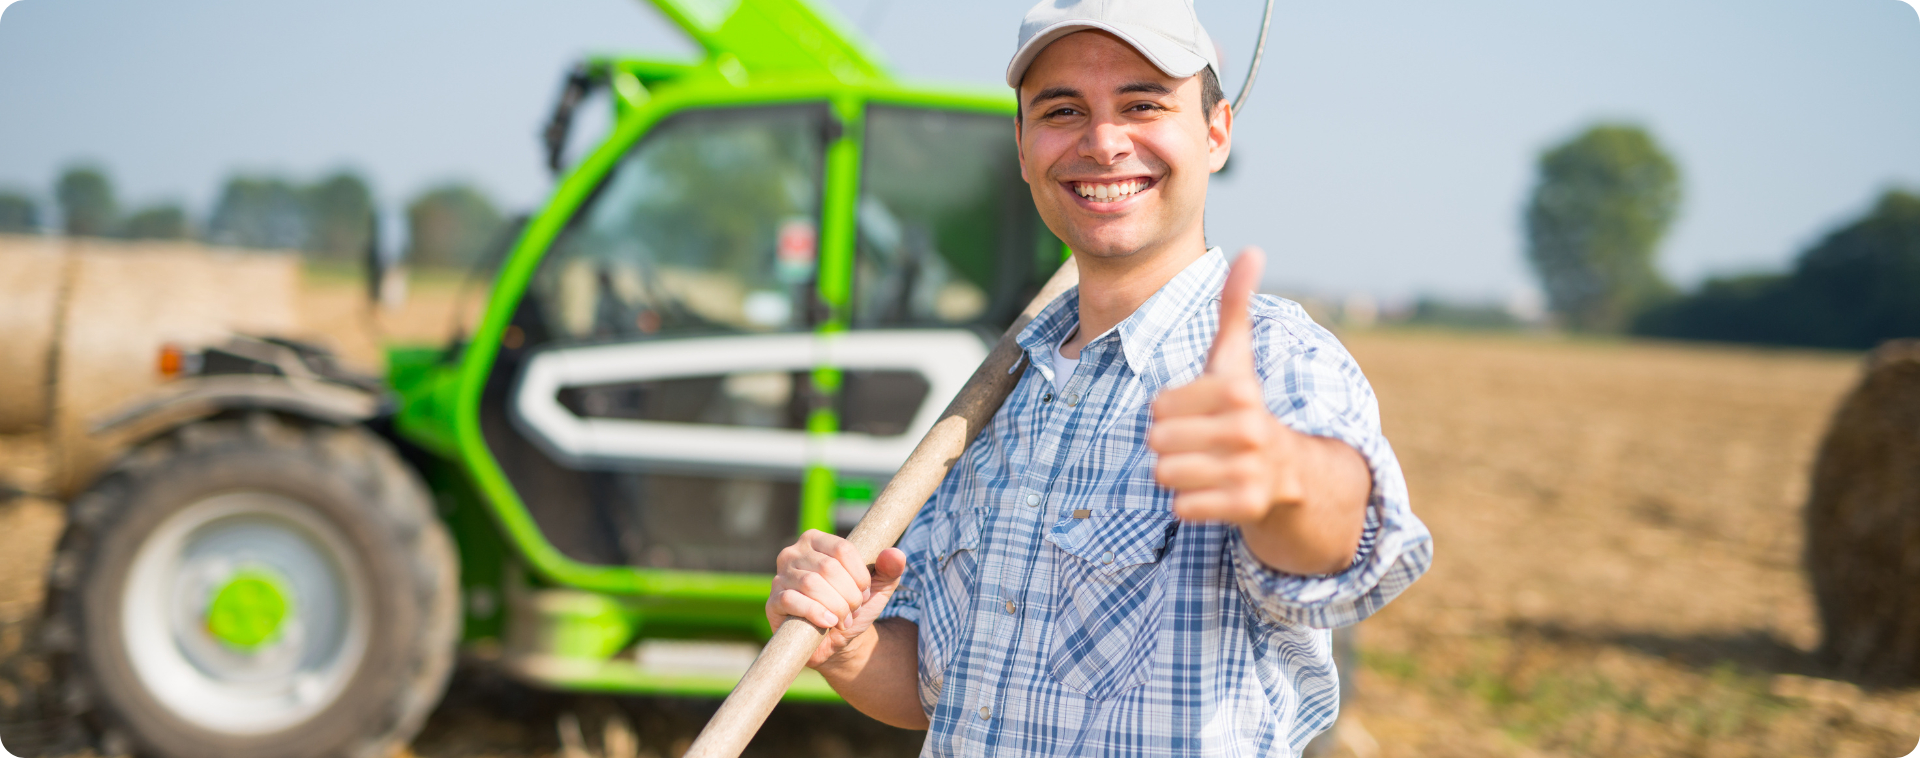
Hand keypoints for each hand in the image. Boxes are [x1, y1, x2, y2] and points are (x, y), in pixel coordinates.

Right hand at [767, 530, 907, 667]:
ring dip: (836, 606)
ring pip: (811, 584)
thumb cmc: (855, 606)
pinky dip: (816, 613)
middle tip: (854, 610)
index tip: (864, 593)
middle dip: (849, 594)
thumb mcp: (878, 587)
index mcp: (817, 541)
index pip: (842, 549)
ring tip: (843, 619)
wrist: (837, 641)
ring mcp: (779, 577)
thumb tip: (895, 554)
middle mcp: (793, 553)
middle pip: (828, 567)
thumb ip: (890, 568)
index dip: (859, 575)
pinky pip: (791, 600)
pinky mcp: (773, 602)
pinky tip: (829, 622)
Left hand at [1149, 248, 1305, 523]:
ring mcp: (1251, 469)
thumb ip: (1235, 306)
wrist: (1292, 471)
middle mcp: (1249, 429)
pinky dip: (1189, 503)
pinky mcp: (1247, 506)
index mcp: (1239, 391)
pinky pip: (1183, 507)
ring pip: (1166, 474)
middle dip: (1169, 443)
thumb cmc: (1244, 407)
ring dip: (1177, 473)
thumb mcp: (1235, 358)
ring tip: (1205, 465)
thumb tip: (1252, 249)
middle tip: (1199, 442)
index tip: (1199, 411)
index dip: (1170, 410)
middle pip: (1157, 441)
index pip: (1159, 405)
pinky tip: (1213, 490)